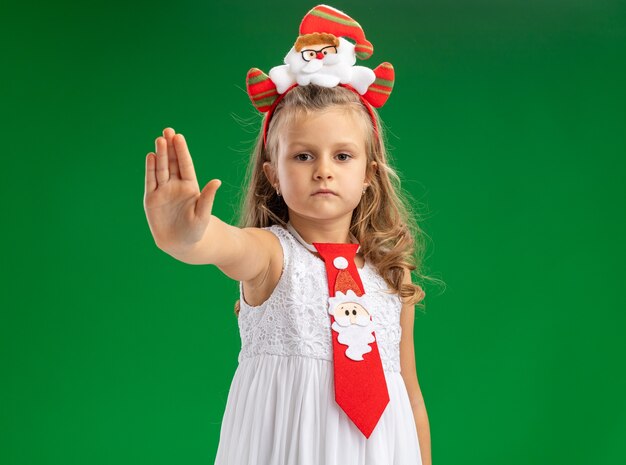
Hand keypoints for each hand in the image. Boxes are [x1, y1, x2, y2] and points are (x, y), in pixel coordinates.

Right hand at [143, 127, 220, 253]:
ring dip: (160, 155)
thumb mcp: (203, 214)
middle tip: (168, 131)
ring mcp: (163, 191)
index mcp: (190, 187)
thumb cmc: (196, 230)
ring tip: (159, 140)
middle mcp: (176, 186)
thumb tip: (217, 181)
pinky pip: (151, 181)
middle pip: (172, 163)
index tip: (179, 137)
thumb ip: (208, 197)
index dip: (182, 152)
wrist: (181, 244)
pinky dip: (150, 169)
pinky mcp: (152, 199)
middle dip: (170, 147)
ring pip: (161, 169)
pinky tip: (151, 156)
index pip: (185, 165)